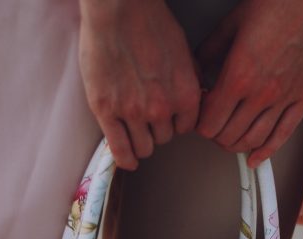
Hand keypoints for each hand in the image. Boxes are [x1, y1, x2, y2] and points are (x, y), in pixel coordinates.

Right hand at [78, 0, 201, 169]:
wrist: (117, 8)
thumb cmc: (148, 20)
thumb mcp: (182, 49)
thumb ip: (188, 77)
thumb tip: (195, 94)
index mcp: (185, 94)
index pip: (185, 128)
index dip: (175, 123)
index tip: (168, 119)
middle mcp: (162, 108)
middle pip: (164, 139)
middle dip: (157, 130)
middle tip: (147, 117)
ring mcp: (133, 112)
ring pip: (144, 147)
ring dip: (141, 141)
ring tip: (135, 131)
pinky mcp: (107, 112)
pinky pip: (120, 149)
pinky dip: (125, 158)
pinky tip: (127, 161)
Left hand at [195, 0, 302, 166]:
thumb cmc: (281, 1)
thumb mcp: (234, 22)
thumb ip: (211, 50)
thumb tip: (198, 68)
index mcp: (239, 75)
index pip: (210, 122)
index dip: (200, 123)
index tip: (200, 117)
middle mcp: (261, 93)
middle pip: (228, 136)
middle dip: (215, 135)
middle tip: (212, 127)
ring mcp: (285, 98)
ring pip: (253, 140)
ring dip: (236, 145)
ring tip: (229, 139)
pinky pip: (282, 134)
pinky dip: (266, 151)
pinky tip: (256, 157)